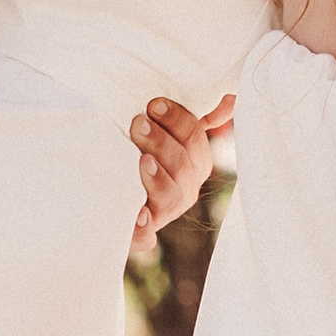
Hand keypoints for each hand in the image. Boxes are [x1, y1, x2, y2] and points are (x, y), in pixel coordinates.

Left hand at [129, 92, 227, 251]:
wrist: (106, 183)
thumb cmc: (138, 147)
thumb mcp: (161, 126)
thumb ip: (193, 112)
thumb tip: (229, 99)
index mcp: (196, 161)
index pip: (193, 137)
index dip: (177, 119)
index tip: (153, 104)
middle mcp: (185, 188)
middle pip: (181, 165)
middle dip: (159, 142)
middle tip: (137, 123)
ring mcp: (164, 211)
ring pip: (169, 196)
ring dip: (157, 178)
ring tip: (142, 161)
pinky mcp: (141, 232)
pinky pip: (146, 237)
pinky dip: (143, 230)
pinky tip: (138, 216)